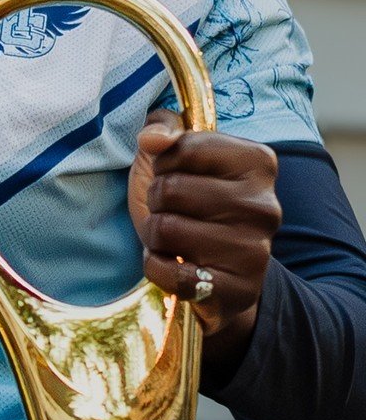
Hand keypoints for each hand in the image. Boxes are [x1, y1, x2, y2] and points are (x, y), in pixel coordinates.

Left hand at [128, 110, 280, 363]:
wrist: (219, 273)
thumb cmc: (191, 206)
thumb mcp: (175, 159)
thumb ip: (162, 130)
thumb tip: (153, 138)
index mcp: (258, 162)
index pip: (184, 147)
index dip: (164, 163)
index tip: (175, 175)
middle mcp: (265, 205)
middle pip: (170, 189)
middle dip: (157, 202)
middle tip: (173, 212)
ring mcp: (254, 250)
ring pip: (165, 229)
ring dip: (155, 236)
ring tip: (174, 239)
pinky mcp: (238, 289)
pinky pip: (171, 273)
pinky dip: (157, 268)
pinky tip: (174, 264)